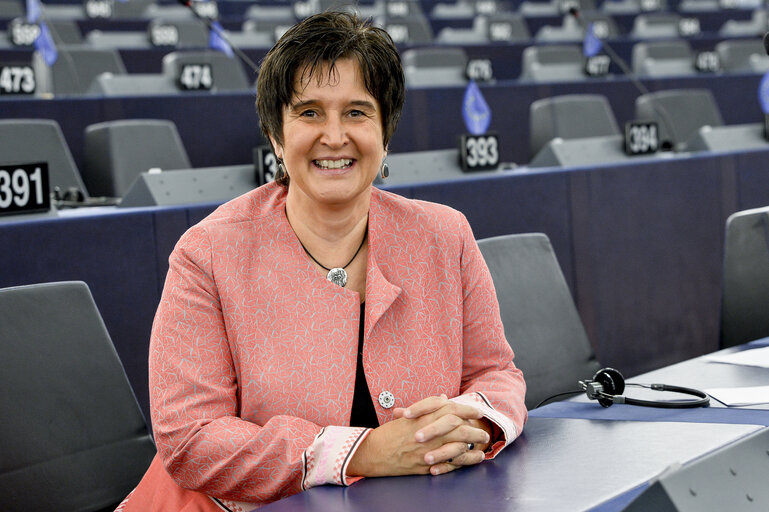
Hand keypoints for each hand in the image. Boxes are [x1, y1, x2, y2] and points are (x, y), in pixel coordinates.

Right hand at [347, 395, 490, 477]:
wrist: (372, 453)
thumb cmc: (388, 434)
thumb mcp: (408, 417)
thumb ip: (428, 408)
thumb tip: (444, 399)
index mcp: (422, 419)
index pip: (449, 410)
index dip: (466, 410)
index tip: (477, 412)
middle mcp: (427, 433)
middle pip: (457, 428)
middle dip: (474, 429)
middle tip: (484, 431)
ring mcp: (427, 450)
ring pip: (456, 446)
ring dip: (472, 445)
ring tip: (482, 445)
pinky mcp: (425, 466)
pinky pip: (449, 463)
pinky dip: (464, 461)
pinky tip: (473, 459)